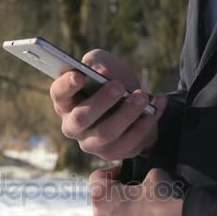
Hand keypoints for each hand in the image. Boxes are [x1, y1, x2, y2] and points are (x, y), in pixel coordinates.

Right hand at [50, 49, 166, 160]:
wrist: (133, 104)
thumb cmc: (112, 82)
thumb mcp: (103, 64)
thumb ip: (98, 62)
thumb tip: (102, 72)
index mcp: (66, 100)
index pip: (58, 93)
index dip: (66, 86)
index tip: (80, 76)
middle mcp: (73, 125)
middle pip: (81, 118)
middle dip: (101, 102)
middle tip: (119, 86)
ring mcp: (91, 143)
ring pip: (107, 133)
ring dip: (127, 113)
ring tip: (143, 96)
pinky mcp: (113, 153)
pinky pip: (129, 142)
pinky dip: (146, 123)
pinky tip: (157, 104)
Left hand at [89, 165, 183, 215]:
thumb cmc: (162, 201)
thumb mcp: (154, 174)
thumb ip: (143, 174)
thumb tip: (146, 178)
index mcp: (100, 196)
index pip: (97, 177)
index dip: (112, 172)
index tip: (124, 173)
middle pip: (102, 203)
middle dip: (116, 197)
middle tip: (135, 194)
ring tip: (142, 215)